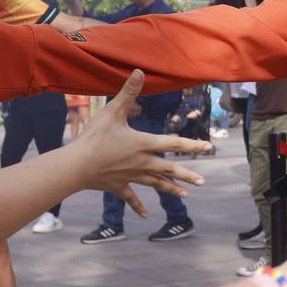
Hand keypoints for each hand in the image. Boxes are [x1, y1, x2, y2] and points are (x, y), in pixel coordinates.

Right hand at [78, 72, 210, 215]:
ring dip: (171, 189)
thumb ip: (128, 92)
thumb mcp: (112, 111)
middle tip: (203, 181)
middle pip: (170, 169)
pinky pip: (131, 198)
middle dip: (187, 175)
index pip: (174, 143)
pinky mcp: (118, 187)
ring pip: (155, 184)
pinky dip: (139, 206)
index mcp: (144, 144)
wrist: (77, 166)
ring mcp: (131, 177)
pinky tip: (147, 216)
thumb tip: (139, 70)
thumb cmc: (95, 137)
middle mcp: (142, 163)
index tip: (208, 147)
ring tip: (185, 195)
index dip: (192, 145)